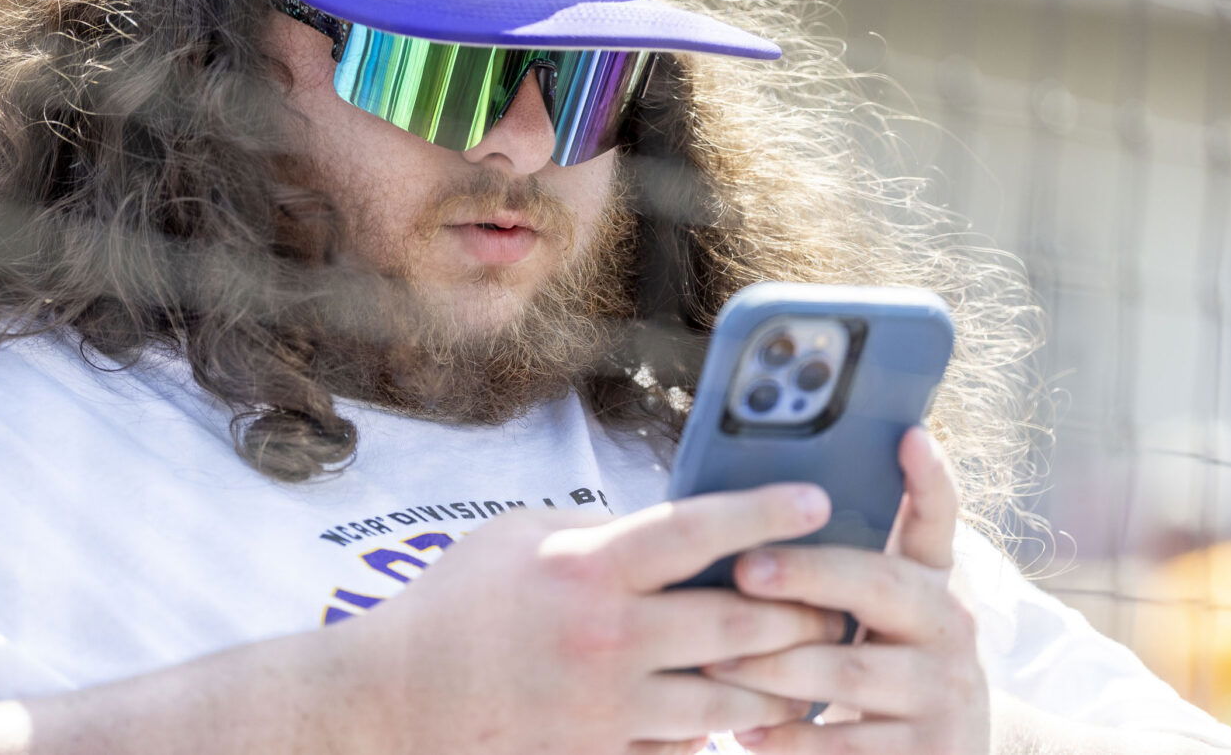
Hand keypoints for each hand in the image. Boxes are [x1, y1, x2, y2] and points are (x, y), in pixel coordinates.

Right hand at [335, 482, 848, 754]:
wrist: (398, 697)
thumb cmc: (458, 601)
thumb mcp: (521, 535)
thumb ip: (600, 531)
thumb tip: (674, 531)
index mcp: (587, 569)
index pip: (694, 531)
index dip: (763, 511)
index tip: (817, 500)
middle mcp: (608, 639)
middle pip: (738, 626)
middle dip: (800, 613)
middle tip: (833, 601)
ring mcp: (608, 708)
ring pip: (730, 701)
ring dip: (779, 683)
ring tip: (806, 664)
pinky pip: (685, 748)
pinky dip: (717, 729)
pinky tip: (731, 709)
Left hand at [702, 427, 989, 753]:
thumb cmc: (875, 670)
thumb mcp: (873, 618)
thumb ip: (835, 572)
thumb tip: (743, 524)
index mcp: (930, 581)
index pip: (937, 518)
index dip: (928, 477)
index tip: (907, 434)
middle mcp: (949, 626)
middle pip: (876, 583)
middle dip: (805, 572)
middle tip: (744, 569)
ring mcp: (944, 691)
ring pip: (846, 667)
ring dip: (771, 664)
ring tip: (713, 658)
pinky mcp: (932, 752)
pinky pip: (844, 745)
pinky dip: (788, 740)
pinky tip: (744, 735)